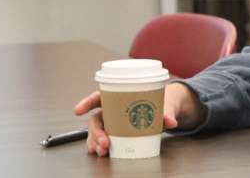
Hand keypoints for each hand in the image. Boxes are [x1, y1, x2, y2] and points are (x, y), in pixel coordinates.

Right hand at [73, 82, 205, 156]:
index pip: (99, 96)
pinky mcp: (118, 133)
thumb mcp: (165, 103)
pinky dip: (99, 146)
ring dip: (95, 142)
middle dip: (96, 132)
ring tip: (102, 151)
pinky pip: (103, 139)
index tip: (78, 110)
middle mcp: (113, 109)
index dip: (87, 102)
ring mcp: (114, 122)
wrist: (166, 108)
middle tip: (104, 142)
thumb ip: (166, 112)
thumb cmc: (161, 100)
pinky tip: (100, 153)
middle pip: (96, 119)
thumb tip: (170, 121)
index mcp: (120, 96)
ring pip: (97, 131)